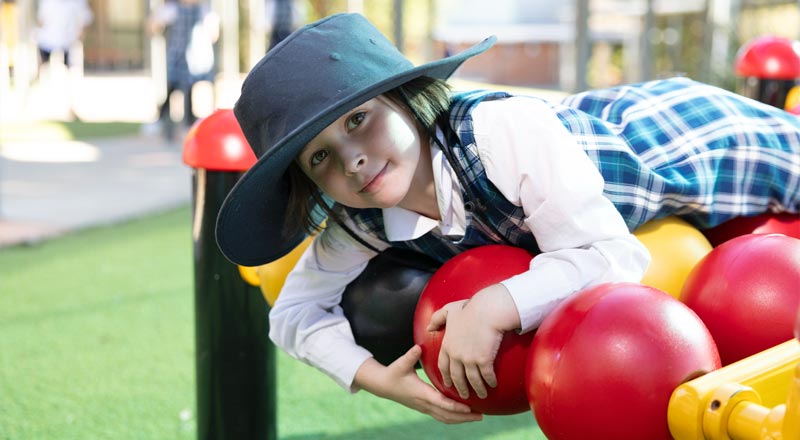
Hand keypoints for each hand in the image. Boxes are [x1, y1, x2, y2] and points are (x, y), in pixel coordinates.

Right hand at [354, 345, 482, 423]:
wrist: (383, 386)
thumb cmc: (393, 373)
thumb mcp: (401, 363)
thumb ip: (410, 355)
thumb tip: (419, 347)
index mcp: (421, 393)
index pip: (441, 403)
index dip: (456, 407)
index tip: (469, 407)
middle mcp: (424, 403)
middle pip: (447, 415)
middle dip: (464, 417)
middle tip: (481, 415)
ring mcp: (424, 408)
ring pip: (445, 418)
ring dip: (461, 420)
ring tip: (477, 417)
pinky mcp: (425, 407)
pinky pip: (442, 416)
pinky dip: (454, 418)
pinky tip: (464, 415)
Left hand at [427, 284, 519, 399]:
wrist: (487, 310)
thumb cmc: (470, 308)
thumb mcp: (449, 310)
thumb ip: (437, 318)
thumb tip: (428, 328)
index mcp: (447, 345)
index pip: (443, 365)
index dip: (445, 376)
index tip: (448, 384)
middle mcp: (456, 355)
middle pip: (456, 377)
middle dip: (460, 388)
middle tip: (463, 396)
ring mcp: (469, 359)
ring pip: (472, 380)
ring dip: (477, 389)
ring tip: (481, 395)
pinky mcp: (483, 361)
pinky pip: (486, 376)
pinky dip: (490, 382)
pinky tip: (493, 384)